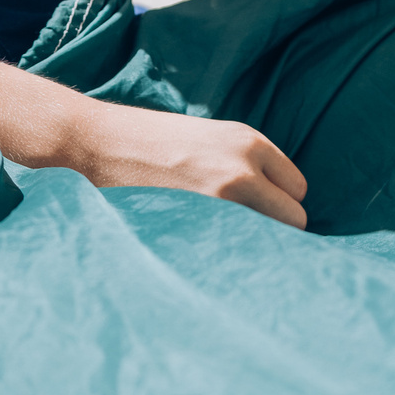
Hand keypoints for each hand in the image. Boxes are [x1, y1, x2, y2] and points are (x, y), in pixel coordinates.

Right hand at [57, 95, 308, 229]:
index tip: (254, 210)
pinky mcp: (199, 223)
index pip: (297, 188)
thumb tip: (276, 205)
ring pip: (271, 241)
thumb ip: (245, 163)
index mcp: (249, 141)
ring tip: (221, 241)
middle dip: (274, 228)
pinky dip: (228, 257)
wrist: (97, 142)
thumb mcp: (208, 138)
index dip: (278, 202)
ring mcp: (223, 196)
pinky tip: (205, 248)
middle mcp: (244, 166)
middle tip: (239, 231)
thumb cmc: (149, 142)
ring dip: (253, 245)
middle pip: (295, 218)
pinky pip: (237, 254)